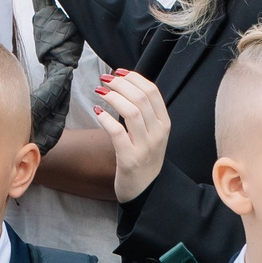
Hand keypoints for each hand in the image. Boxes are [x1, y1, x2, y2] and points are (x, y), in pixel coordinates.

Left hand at [93, 69, 169, 202]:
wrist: (145, 191)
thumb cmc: (144, 158)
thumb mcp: (152, 133)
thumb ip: (144, 112)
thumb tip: (125, 84)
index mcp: (164, 123)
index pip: (152, 91)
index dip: (133, 77)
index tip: (118, 71)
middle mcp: (158, 133)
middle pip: (141, 98)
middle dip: (120, 84)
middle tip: (105, 79)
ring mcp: (145, 147)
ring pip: (131, 111)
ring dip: (113, 97)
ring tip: (100, 91)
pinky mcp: (129, 159)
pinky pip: (117, 133)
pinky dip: (106, 119)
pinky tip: (97, 111)